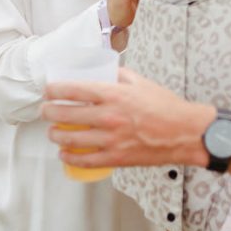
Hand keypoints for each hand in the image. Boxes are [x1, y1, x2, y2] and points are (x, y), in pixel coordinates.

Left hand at [42, 68, 211, 167]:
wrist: (185, 133)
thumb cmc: (166, 107)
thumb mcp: (141, 82)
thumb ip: (119, 75)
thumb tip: (104, 70)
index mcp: (114, 94)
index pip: (73, 90)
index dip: (54, 90)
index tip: (48, 90)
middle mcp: (108, 116)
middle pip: (65, 114)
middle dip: (48, 111)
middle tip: (45, 110)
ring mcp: (110, 139)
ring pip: (70, 138)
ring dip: (55, 134)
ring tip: (52, 131)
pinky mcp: (115, 158)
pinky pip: (84, 160)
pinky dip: (70, 157)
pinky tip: (64, 153)